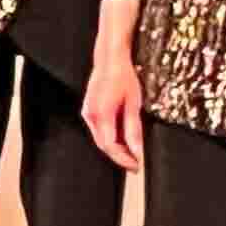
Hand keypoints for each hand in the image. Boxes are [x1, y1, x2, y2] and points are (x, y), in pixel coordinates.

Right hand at [82, 45, 145, 173]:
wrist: (109, 59)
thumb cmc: (124, 77)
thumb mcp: (134, 103)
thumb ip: (134, 129)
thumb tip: (137, 150)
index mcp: (102, 114)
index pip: (110, 146)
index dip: (123, 159)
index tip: (136, 166)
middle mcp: (90, 115)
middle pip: (104, 145)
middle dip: (119, 157)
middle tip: (135, 164)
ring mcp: (87, 112)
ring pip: (100, 138)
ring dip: (115, 148)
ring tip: (131, 153)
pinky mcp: (88, 110)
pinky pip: (99, 130)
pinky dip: (110, 137)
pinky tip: (122, 138)